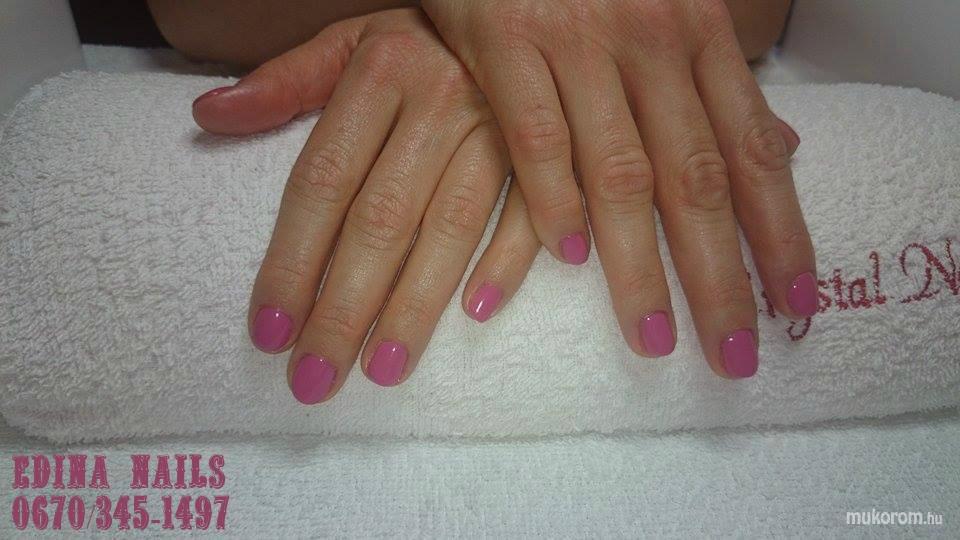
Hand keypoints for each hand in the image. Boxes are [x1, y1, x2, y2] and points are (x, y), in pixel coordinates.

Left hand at [192, 9, 540, 401]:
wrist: (522, 5)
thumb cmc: (424, 38)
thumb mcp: (352, 41)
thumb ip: (286, 81)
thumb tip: (208, 116)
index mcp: (380, 71)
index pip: (322, 181)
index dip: (293, 261)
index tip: (269, 330)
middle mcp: (438, 101)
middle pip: (380, 220)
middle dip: (345, 308)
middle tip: (314, 378)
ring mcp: (498, 129)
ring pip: (450, 228)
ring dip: (416, 304)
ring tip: (381, 369)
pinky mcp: (547, 152)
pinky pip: (529, 212)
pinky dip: (507, 261)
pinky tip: (477, 313)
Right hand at [421, 0, 815, 376]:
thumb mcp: (671, 13)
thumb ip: (717, 85)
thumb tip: (781, 147)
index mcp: (698, 36)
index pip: (751, 149)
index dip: (778, 230)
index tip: (793, 302)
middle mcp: (650, 41)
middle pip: (695, 178)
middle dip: (719, 275)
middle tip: (732, 352)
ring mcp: (578, 41)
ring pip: (621, 172)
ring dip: (639, 266)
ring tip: (655, 337)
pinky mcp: (506, 42)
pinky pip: (535, 136)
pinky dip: (552, 200)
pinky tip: (569, 259)